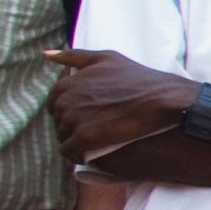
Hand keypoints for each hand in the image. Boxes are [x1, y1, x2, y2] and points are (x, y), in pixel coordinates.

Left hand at [46, 47, 201, 159]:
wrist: (164, 99)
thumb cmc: (139, 79)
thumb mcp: (106, 58)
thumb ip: (74, 56)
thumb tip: (46, 55)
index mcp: (66, 84)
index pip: (55, 104)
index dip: (72, 111)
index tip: (91, 116)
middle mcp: (65, 100)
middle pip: (58, 122)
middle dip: (72, 127)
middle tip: (97, 130)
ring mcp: (74, 119)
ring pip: (63, 138)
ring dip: (76, 142)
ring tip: (97, 143)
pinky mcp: (86, 137)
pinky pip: (71, 152)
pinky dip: (78, 154)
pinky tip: (93, 154)